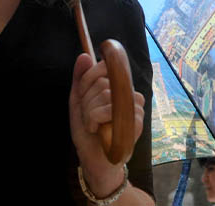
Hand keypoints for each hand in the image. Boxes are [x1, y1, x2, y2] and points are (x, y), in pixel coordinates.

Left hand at [69, 52, 144, 196]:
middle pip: (102, 83)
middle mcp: (129, 94)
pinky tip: (97, 131)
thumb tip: (85, 55)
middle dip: (86, 101)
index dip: (88, 80)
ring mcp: (135, 107)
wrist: (94, 159)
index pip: (104, 67)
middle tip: (88, 117)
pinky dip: (94, 121)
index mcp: (118, 87)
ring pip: (104, 95)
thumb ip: (81, 78)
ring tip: (92, 125)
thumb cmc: (88, 130)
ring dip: (88, 113)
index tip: (83, 96)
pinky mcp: (136, 122)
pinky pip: (108, 110)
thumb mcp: (78, 101)